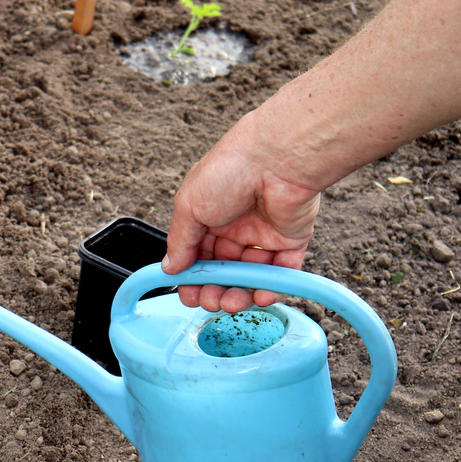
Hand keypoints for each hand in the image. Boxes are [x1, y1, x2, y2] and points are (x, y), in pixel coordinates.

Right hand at [162, 113, 322, 312]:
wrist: (276, 158)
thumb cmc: (229, 171)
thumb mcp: (189, 206)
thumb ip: (179, 241)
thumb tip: (169, 267)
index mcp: (208, 217)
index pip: (197, 256)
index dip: (192, 277)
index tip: (187, 294)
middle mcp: (235, 227)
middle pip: (223, 270)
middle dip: (214, 289)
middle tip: (209, 302)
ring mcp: (263, 235)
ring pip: (250, 276)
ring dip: (240, 293)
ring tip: (232, 303)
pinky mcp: (291, 240)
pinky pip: (281, 271)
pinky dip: (271, 287)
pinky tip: (260, 296)